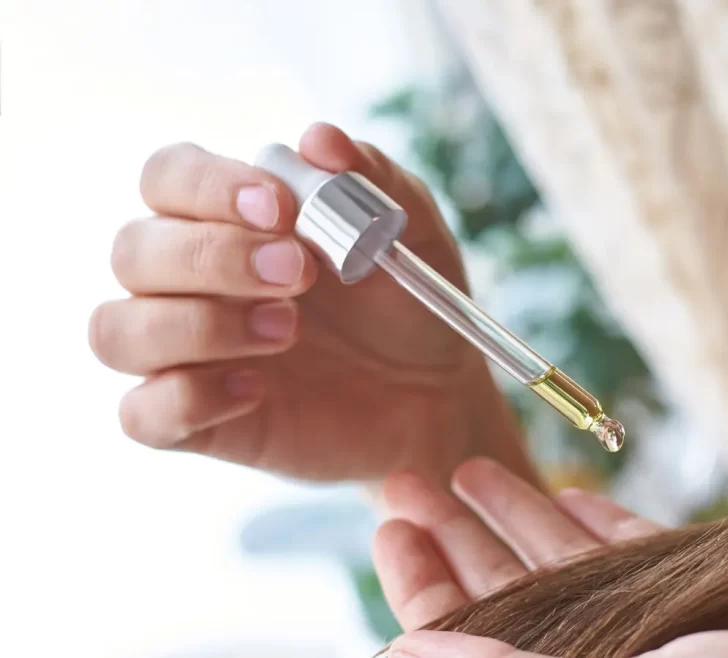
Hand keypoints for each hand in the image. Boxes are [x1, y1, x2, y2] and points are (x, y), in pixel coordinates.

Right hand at [89, 123, 533, 483]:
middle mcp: (190, 281)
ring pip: (117, 330)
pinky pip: (140, 414)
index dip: (207, 186)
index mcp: (228, 219)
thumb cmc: (407, 303)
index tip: (279, 208)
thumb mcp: (409, 232)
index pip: (166, 177)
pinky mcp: (195, 421)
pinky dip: (188, 400)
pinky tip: (257, 390)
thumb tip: (318, 139)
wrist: (436, 392)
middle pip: (132, 250)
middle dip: (213, 257)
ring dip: (197, 325)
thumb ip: (368, 179)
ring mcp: (185, 353)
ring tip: (286, 329)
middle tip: (300, 273)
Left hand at [374, 458, 727, 657]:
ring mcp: (663, 628)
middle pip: (508, 598)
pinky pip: (645, 556)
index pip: (465, 644)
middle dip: (455, 539)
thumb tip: (405, 648)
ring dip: (519, 516)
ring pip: (569, 568)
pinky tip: (568, 490)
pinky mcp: (719, 596)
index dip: (421, 588)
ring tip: (467, 468)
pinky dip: (604, 523)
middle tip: (402, 479)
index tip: (387, 528)